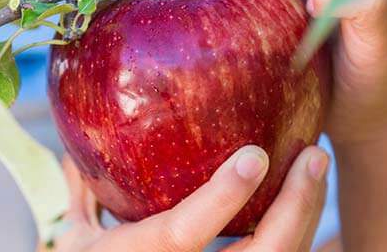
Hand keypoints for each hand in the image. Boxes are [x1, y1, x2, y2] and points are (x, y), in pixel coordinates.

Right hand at [45, 145, 329, 251]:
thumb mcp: (76, 243)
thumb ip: (82, 196)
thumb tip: (71, 145)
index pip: (182, 235)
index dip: (221, 198)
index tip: (255, 156)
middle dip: (294, 207)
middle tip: (312, 153)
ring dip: (305, 214)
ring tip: (315, 164)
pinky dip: (297, 230)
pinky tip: (304, 196)